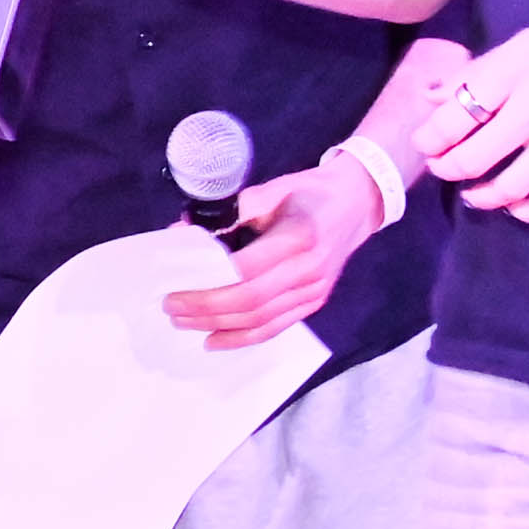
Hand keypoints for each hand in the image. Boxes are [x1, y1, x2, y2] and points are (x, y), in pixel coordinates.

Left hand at [165, 156, 387, 346]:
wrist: (357, 203)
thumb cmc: (310, 191)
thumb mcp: (274, 188)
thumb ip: (233, 210)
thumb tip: (183, 231)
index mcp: (300, 235)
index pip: (247, 268)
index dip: (210, 280)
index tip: (177, 282)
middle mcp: (310, 268)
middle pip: (250, 300)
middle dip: (206, 308)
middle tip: (171, 306)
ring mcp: (315, 290)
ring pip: (261, 319)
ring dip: (218, 325)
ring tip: (183, 322)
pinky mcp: (315, 302)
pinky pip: (275, 327)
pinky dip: (242, 338)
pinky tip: (214, 339)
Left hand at [427, 0, 528, 225]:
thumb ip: (482, 70)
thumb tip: (431, 95)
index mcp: (516, 69)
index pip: (452, 116)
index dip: (429, 137)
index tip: (427, 141)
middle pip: (470, 159)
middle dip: (446, 169)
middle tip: (445, 167)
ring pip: (505, 189)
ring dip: (480, 196)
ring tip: (475, 191)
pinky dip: (524, 211)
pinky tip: (518, 204)